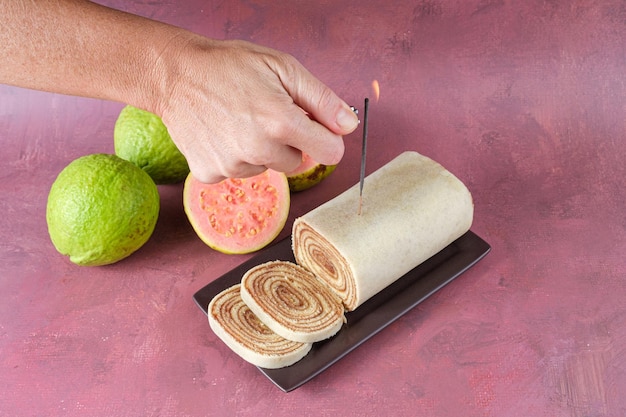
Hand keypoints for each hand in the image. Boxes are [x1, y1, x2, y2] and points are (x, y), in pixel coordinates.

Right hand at [155, 37, 359, 182]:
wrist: (174, 75)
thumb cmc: (230, 65)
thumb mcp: (283, 67)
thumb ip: (322, 99)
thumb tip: (349, 126)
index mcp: (281, 121)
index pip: (331, 152)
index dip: (325, 137)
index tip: (313, 126)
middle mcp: (258, 149)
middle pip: (297, 162)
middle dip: (288, 141)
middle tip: (263, 114)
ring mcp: (232, 165)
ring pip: (266, 168)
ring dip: (260, 150)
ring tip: (238, 121)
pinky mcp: (210, 174)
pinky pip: (239, 173)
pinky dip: (234, 158)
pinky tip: (222, 134)